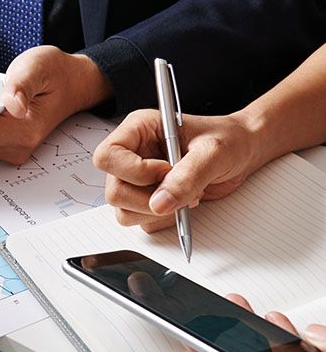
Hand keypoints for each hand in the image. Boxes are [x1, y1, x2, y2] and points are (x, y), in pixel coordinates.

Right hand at [93, 110, 261, 231]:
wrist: (243, 152)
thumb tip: (160, 203)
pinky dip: (165, 219)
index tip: (165, 170)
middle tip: (180, 190)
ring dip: (157, 212)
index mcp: (137, 130)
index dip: (133, 170)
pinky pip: (142, 222)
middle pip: (114, 191)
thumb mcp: (213, 151)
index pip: (107, 156)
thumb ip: (188, 175)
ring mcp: (137, 181)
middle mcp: (131, 156)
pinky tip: (184, 201)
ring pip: (124, 211)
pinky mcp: (147, 199)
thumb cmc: (229, 139)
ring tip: (186, 195)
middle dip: (148, 199)